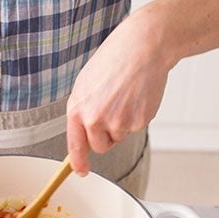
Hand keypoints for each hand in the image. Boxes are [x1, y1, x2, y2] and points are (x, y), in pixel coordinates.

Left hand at [66, 7, 173, 174]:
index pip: (75, 145)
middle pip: (100, 146)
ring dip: (123, 124)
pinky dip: (137, 116)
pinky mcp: (137, 122)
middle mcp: (94, 119)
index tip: (81, 171)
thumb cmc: (115, 60)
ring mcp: (117, 122)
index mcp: (78, 109)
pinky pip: (135, 129)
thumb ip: (83, 111)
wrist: (143, 46)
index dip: (78, 162)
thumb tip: (84, 133)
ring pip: (119, 137)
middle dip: (106, 136)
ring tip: (125, 96)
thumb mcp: (87, 84)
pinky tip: (137, 96)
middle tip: (114, 111)